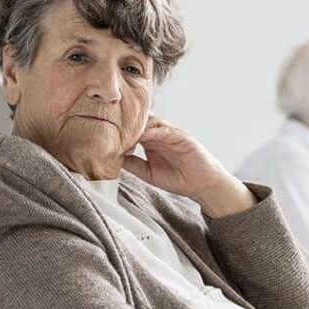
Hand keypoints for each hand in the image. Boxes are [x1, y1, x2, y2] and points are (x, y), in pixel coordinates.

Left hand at [121, 117, 254, 216]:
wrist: (203, 185)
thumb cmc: (179, 179)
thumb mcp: (149, 174)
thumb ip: (133, 165)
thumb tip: (113, 159)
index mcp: (152, 142)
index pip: (133, 130)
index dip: (120, 131)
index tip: (105, 134)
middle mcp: (160, 135)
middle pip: (140, 122)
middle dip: (126, 123)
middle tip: (111, 126)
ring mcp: (172, 134)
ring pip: (152, 123)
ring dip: (138, 125)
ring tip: (124, 129)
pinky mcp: (183, 137)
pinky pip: (167, 131)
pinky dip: (154, 131)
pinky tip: (143, 135)